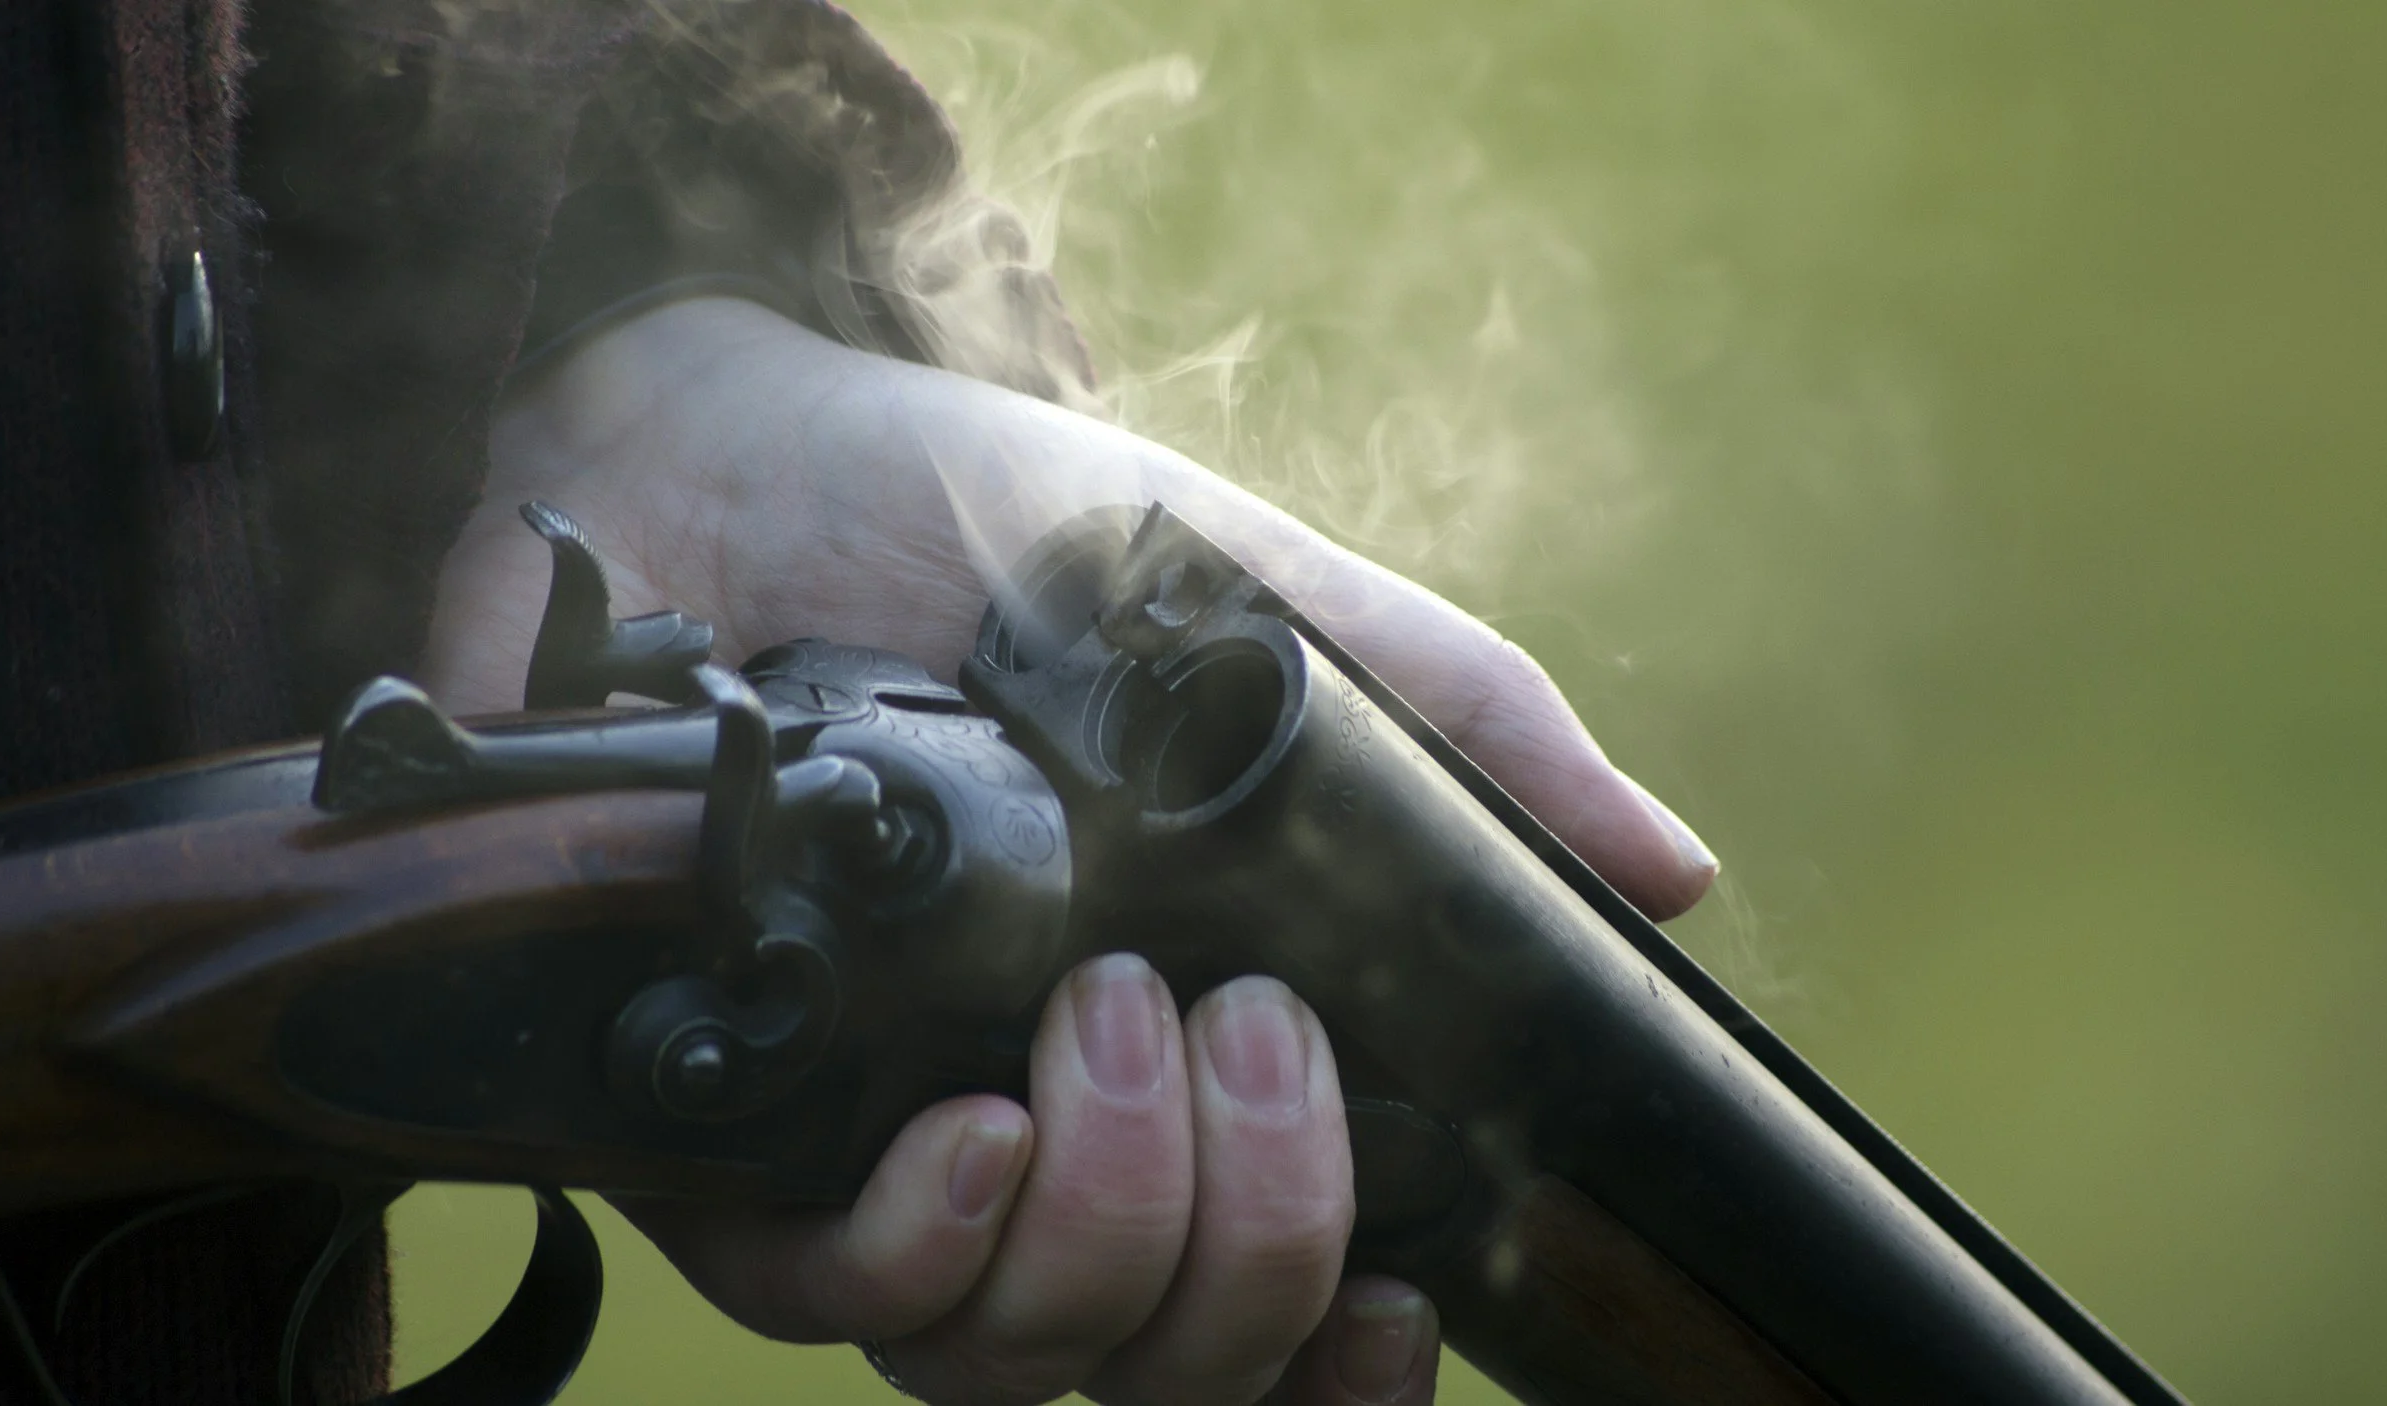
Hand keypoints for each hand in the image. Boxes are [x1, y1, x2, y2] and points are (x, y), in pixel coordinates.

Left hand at [421, 296, 1716, 1404]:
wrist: (750, 454)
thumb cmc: (1003, 537)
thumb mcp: (1262, 619)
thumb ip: (1458, 740)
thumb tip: (1672, 872)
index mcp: (1176, 1060)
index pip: (1267, 1318)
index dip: (1341, 1368)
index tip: (1401, 1305)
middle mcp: (1033, 1142)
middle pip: (1163, 1367)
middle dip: (1255, 1239)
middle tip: (1249, 1024)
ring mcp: (871, 1150)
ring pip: (1012, 1361)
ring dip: (1113, 1222)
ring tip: (1113, 1013)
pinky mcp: (714, 1129)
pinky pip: (825, 1299)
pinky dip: (926, 1246)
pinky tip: (974, 1126)